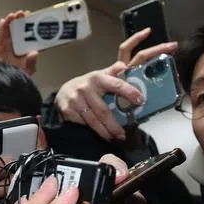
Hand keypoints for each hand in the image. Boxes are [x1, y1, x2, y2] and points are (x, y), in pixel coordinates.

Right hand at [0, 10, 38, 75]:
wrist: (2, 83)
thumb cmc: (15, 78)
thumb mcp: (27, 70)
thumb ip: (32, 62)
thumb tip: (34, 53)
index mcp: (24, 50)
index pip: (29, 35)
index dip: (31, 26)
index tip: (33, 18)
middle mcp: (16, 46)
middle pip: (19, 30)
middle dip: (21, 20)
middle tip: (24, 14)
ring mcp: (7, 45)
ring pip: (9, 30)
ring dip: (12, 21)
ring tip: (14, 15)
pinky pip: (0, 35)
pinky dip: (1, 28)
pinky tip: (4, 22)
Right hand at [54, 30, 177, 140]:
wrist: (63, 91)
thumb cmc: (86, 85)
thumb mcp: (100, 76)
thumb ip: (114, 72)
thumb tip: (128, 66)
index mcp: (98, 78)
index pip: (116, 84)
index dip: (129, 92)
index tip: (140, 100)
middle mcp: (86, 88)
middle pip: (103, 111)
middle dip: (114, 125)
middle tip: (122, 134)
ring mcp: (75, 100)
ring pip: (93, 121)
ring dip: (104, 131)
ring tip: (113, 137)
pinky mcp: (67, 110)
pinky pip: (83, 124)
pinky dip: (91, 130)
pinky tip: (97, 133)